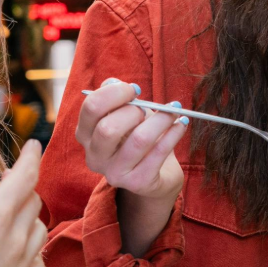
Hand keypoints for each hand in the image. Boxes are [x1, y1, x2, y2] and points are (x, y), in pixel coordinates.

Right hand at [0, 133, 47, 266]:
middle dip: (22, 185)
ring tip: (6, 214)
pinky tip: (13, 249)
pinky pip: (38, 256)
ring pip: (39, 227)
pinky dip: (30, 244)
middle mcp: (17, 238)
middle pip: (32, 200)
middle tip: (5, 181)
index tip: (32, 145)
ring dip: (27, 215)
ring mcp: (24, 265)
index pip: (26, 175)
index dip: (31, 156)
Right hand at [76, 78, 187, 256]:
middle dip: (134, 111)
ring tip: (174, 112)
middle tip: (148, 108)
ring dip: (161, 120)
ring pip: (139, 140)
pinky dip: (174, 133)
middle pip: (108, 128)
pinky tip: (182, 124)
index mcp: (86, 135)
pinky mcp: (138, 183)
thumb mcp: (125, 114)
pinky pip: (159, 153)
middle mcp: (95, 157)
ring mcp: (115, 173)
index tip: (135, 89)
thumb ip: (117, 97)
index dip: (114, 93)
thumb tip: (115, 83)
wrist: (157, 174)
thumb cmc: (138, 137)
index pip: (91, 108)